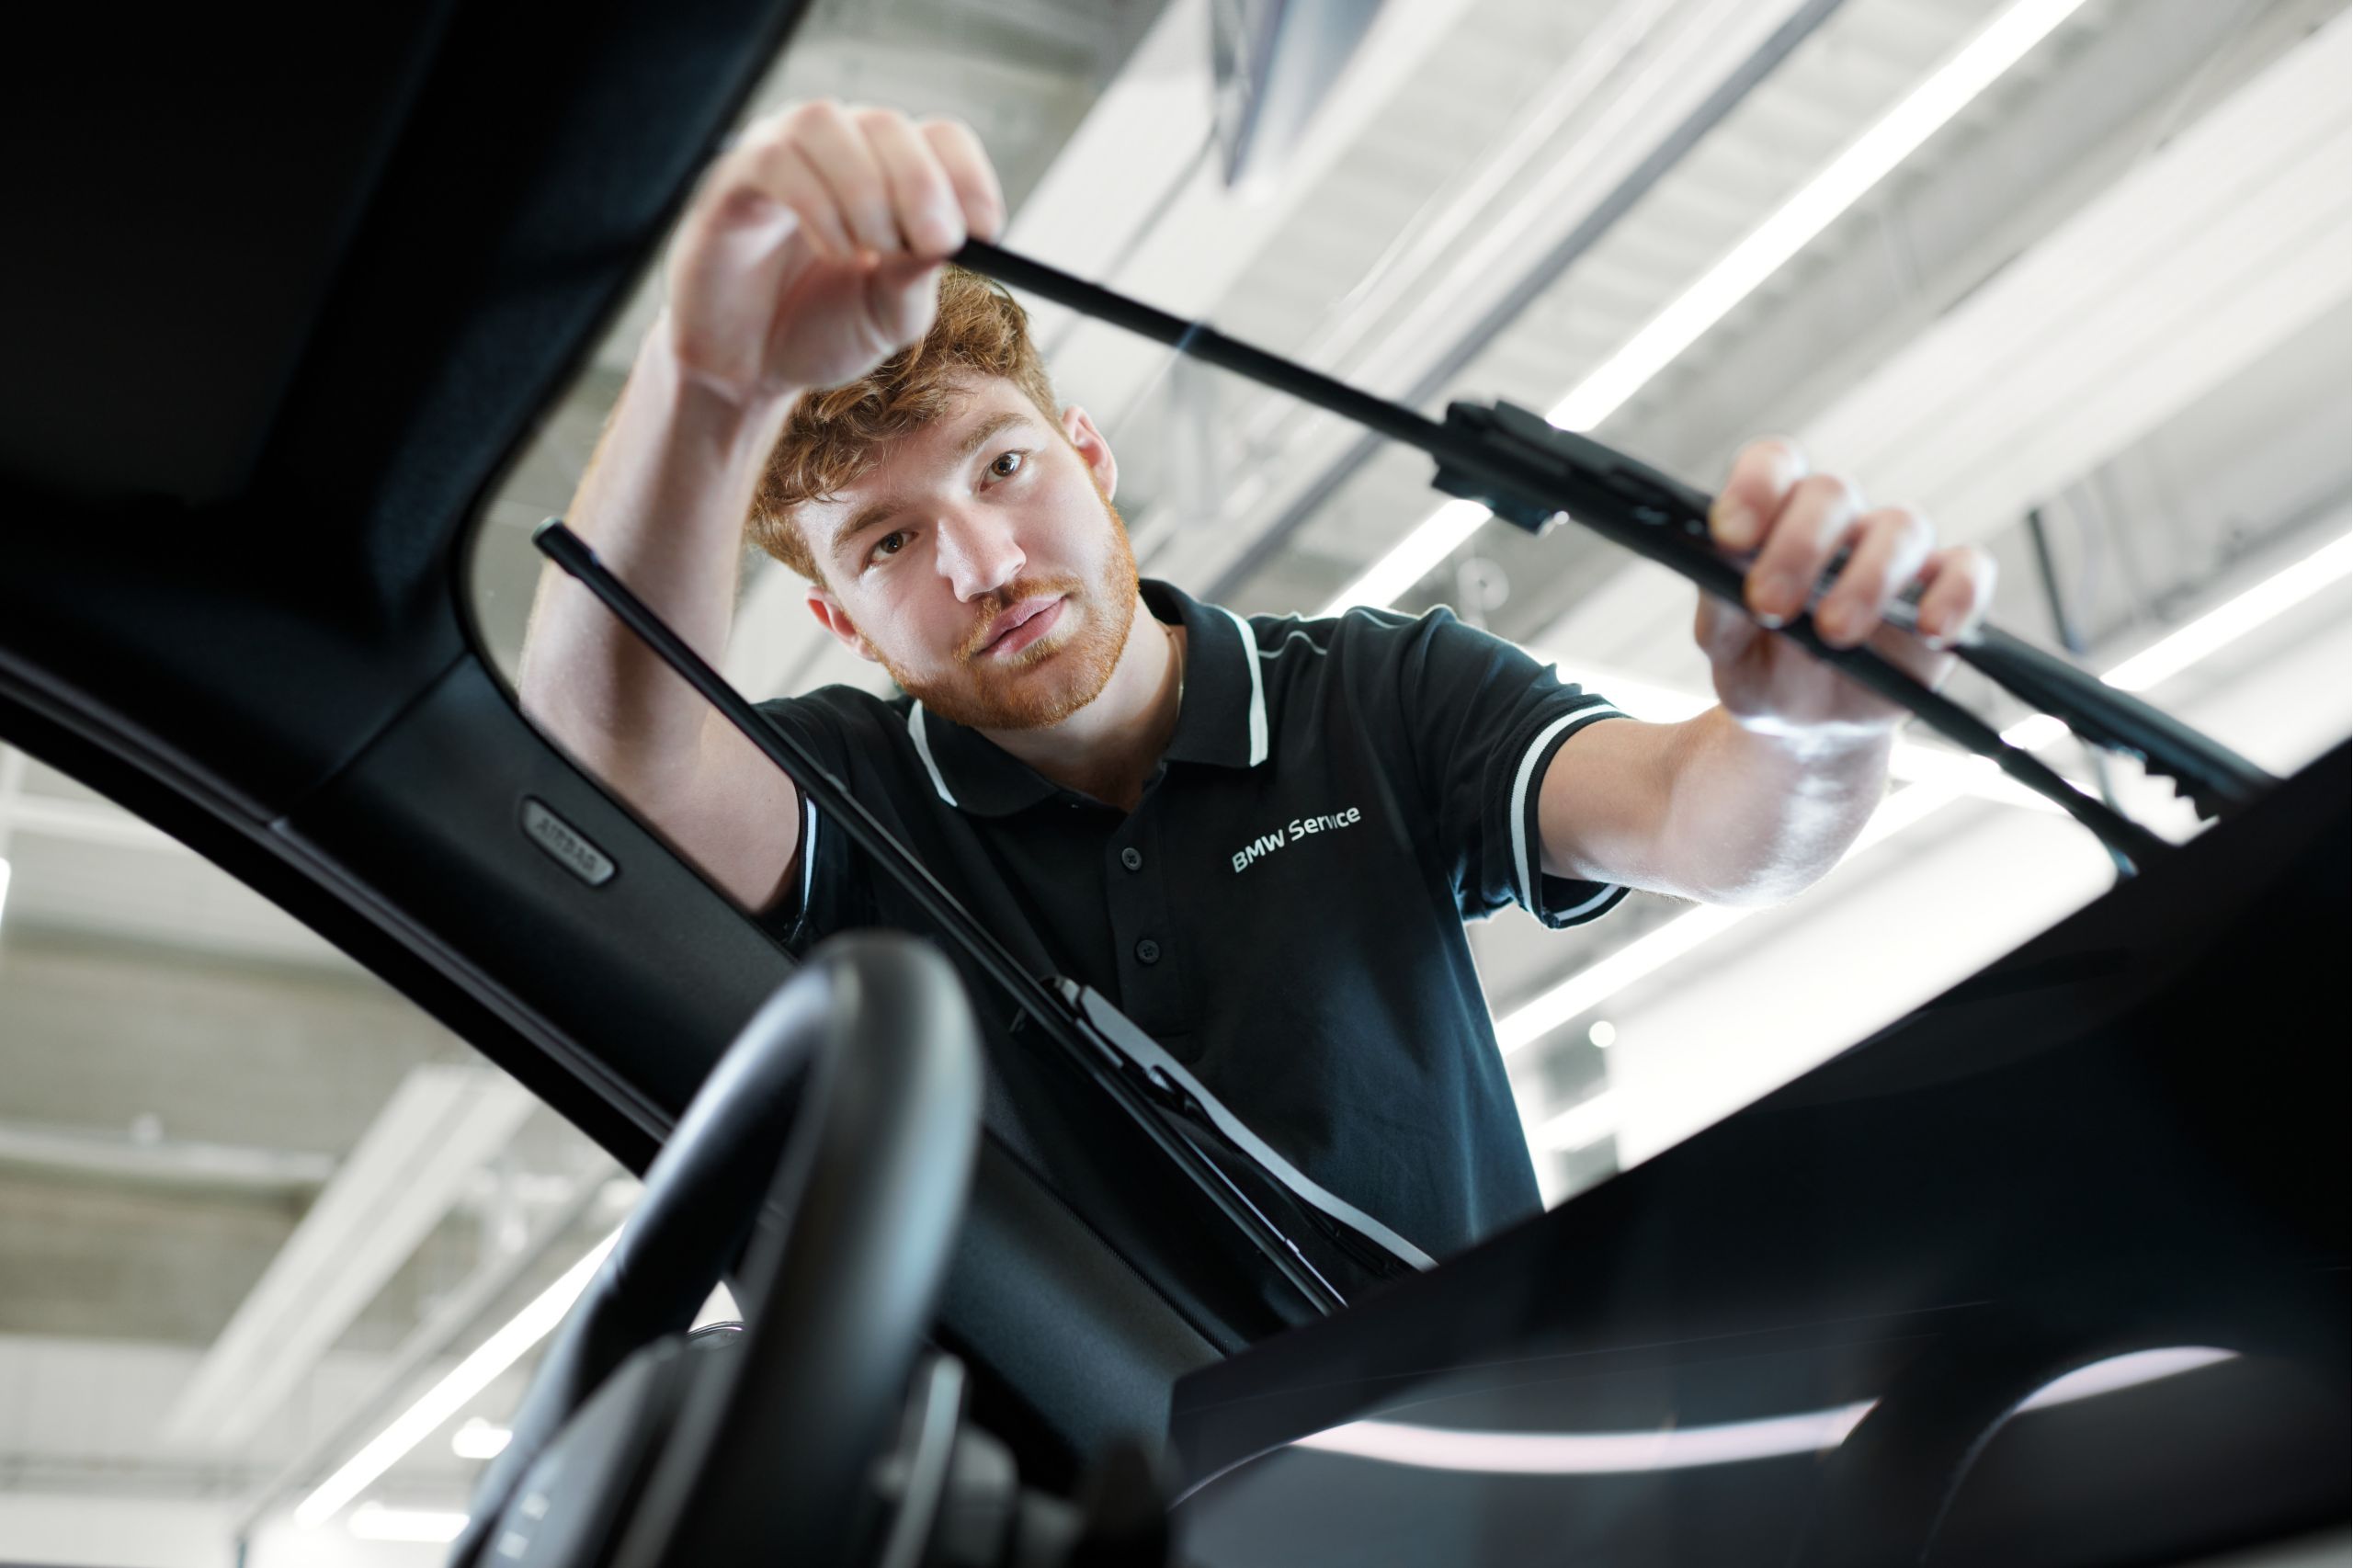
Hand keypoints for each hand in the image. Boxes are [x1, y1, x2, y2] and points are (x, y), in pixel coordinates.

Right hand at [659, 102, 1006, 406]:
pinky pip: (777, 159)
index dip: (969, 177)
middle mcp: (837, 151)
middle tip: (930, 244)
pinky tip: (831, 252)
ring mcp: (783, 156)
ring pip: (829, 125)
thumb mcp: (889, 316)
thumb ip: (918, 278)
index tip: (985, 231)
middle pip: (889, 125)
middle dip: (920, 187)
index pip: (940, 138)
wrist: (748, 369)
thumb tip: (953, 240)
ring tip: (864, 255)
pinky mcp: (734, 179)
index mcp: (888, 173)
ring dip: (864, 192)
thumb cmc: (822, 331)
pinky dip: (816, 205)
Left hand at [1695, 438, 1996, 734]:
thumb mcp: (1726, 647)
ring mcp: (1897, 554)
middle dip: (1799, 545)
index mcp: (1777, 518)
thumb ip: (1719, 605)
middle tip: (1771, 604)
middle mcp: (1841, 523)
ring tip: (1835, 632)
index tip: (1730, 536)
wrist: (1808, 730)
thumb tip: (1719, 569)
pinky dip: (1957, 594)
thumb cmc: (1763, 668)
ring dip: (1867, 578)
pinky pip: (1969, 571)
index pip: (1773, 466)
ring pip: (1902, 527)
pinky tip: (1932, 632)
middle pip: (1832, 492)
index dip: (1754, 487)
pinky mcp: (1947, 593)